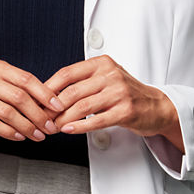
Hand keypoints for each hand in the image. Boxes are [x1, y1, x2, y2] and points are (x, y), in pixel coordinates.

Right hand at [0, 58, 62, 153]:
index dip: (44, 93)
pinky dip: (10, 132)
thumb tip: (47, 100)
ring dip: (27, 127)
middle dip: (39, 114)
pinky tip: (19, 136)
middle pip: (19, 97)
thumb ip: (14, 86)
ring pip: (8, 113)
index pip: (25, 78)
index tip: (57, 106)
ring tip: (37, 135)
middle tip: (49, 126)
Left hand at [45, 56, 183, 152]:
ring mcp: (119, 92)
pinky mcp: (125, 110)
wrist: (156, 107)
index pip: (67, 73)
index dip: (48, 88)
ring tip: (52, 127)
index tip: (37, 99)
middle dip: (53, 108)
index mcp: (101, 64)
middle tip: (42, 117)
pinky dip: (78, 126)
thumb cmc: (125, 93)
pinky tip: (68, 130)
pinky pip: (96, 120)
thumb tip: (49, 94)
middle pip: (72, 92)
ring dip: (63, 119)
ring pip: (81, 107)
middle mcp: (110, 75)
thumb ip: (82, 82)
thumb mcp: (105, 79)